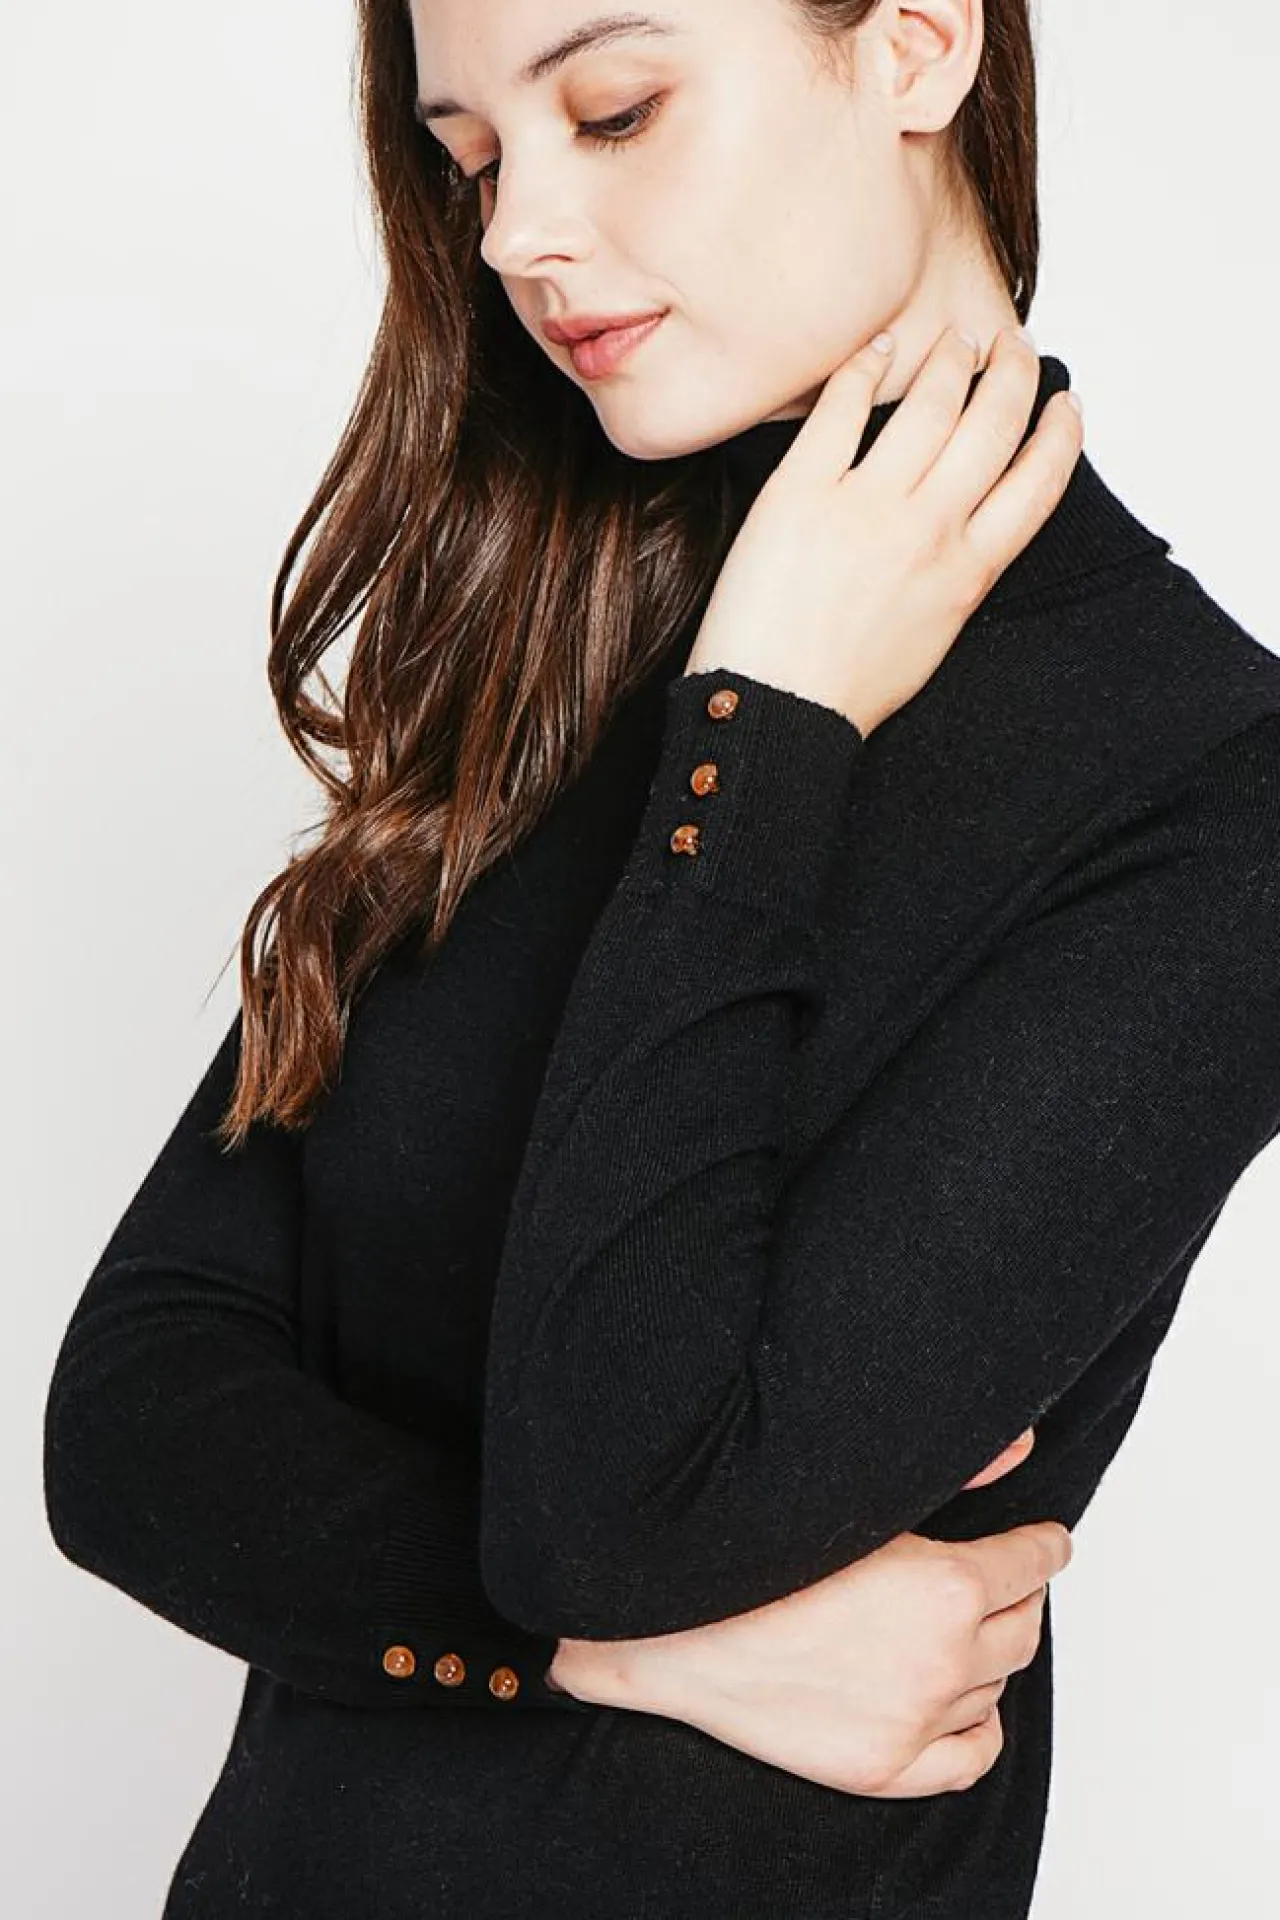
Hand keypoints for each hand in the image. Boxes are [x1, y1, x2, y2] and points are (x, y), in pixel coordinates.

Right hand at [549, 1431, 1070, 1798]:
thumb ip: (951, 1472)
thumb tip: (1020, 1451)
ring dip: (991, 1650)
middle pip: (1023, 1626)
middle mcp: (944, 1657)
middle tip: (1004, 1579)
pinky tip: (964, 1700)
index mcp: (946, 1584)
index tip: (1046, 1540)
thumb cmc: (753, 1554)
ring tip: (964, 1626)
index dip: (1044, 1544)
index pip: (1034, 1562)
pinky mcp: (885, 1768)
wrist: (673, 1628)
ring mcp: (916, 1720)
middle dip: (1021, 1595)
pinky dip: (978, 1724)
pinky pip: (971, 1755)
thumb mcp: (859, 1493)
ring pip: (996, 1684)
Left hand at [685, 324, 1083, 737]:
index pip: (1038, 483)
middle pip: (993, 426)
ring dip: (953, 359)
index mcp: (968, 571)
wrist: (774, 710)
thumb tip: (968, 535)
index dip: (1060, 433)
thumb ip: (958, 577)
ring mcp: (866, 506)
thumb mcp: (931, 637)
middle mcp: (928, 529)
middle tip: (1012, 344)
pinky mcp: (802, 492)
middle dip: (1014, 373)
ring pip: (931, 405)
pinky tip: (879, 347)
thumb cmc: (844, 689)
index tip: (1066, 404)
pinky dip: (867, 367)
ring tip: (958, 339)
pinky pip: (842, 408)